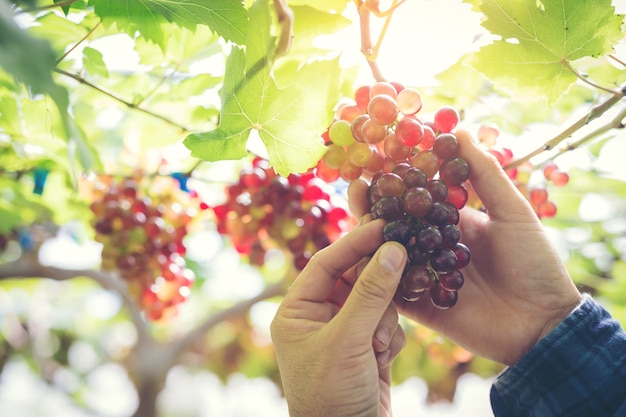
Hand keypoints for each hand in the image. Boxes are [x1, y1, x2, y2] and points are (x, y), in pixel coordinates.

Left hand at [271, 219, 407, 416]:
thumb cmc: (332, 393)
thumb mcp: (348, 339)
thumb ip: (371, 292)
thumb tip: (393, 248)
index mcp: (297, 310)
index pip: (326, 262)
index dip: (355, 241)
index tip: (384, 224)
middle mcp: (318, 317)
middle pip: (355, 278)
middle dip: (376, 285)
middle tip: (402, 263)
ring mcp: (344, 332)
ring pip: (376, 300)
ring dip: (383, 319)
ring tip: (376, 346)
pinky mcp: (366, 347)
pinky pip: (387, 323)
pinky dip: (390, 337)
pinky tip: (382, 359)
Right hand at [349, 129, 581, 364]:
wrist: (543, 323)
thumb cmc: (535, 263)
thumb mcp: (513, 212)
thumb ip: (484, 175)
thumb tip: (458, 131)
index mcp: (452, 222)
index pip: (418, 195)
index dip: (399, 178)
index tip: (379, 157)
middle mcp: (432, 245)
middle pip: (396, 222)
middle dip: (375, 203)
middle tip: (357, 184)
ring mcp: (423, 275)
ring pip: (387, 252)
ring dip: (369, 234)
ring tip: (357, 213)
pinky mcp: (418, 304)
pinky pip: (390, 288)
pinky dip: (374, 274)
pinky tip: (360, 256)